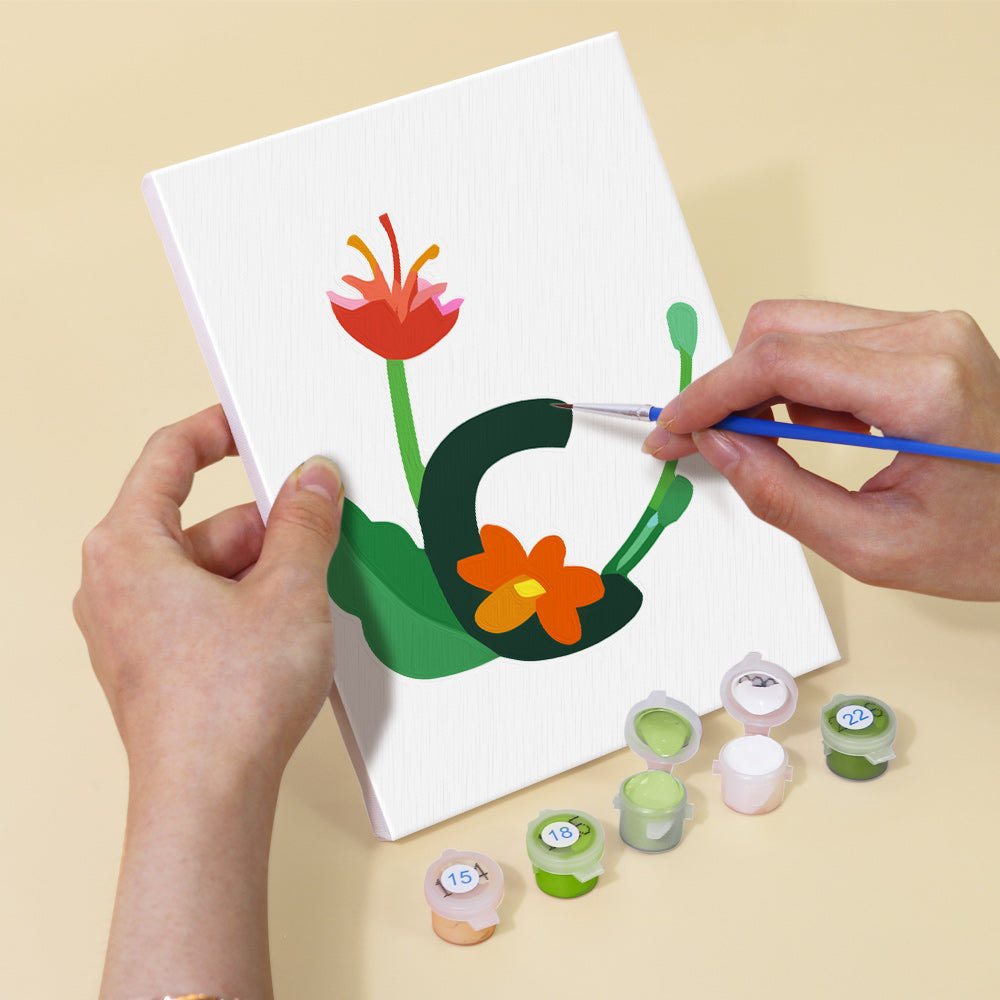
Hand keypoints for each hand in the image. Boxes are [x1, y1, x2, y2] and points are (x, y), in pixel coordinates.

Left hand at [74, 404, 343, 999]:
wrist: (208, 799)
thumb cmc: (227, 703)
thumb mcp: (287, 590)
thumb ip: (303, 522)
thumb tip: (313, 480)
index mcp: (128, 546)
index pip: (168, 457)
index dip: (216, 430)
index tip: (255, 425)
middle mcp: (115, 583)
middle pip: (200, 521)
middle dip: (265, 524)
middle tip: (320, 526)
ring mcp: (131, 628)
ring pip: (207, 568)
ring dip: (264, 569)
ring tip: (315, 588)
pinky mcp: (153, 663)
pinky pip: (203, 608)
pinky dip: (248, 603)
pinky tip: (292, 625)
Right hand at [642, 302, 999, 599]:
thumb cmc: (992, 540)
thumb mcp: (874, 547)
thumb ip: (779, 495)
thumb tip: (718, 446)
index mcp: (923, 386)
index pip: (780, 361)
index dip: (710, 394)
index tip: (675, 426)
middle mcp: (928, 338)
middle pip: (779, 330)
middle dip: (730, 389)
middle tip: (709, 441)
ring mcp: (928, 330)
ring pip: (797, 330)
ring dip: (768, 389)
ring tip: (792, 447)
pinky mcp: (923, 337)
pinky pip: (828, 340)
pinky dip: (801, 386)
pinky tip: (826, 431)